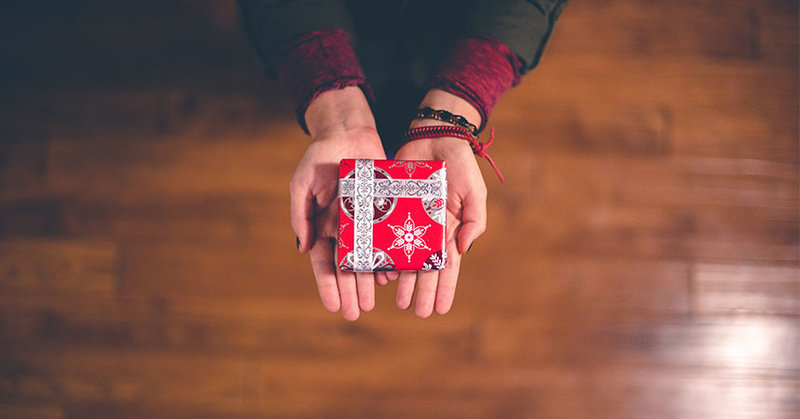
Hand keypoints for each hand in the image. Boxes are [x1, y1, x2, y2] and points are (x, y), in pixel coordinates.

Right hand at [291, 87, 385, 320]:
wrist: (348, 133)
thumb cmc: (320, 157)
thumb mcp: (303, 184)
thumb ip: (301, 215)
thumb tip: (303, 248)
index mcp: (323, 226)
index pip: (325, 263)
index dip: (328, 285)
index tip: (333, 306)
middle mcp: (345, 229)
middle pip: (347, 268)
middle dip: (350, 291)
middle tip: (356, 313)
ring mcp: (365, 222)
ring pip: (367, 258)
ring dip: (368, 281)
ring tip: (372, 302)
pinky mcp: (384, 212)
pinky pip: (387, 239)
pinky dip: (389, 258)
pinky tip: (392, 275)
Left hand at [377, 90, 487, 316]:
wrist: (432, 136)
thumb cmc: (458, 164)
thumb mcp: (474, 191)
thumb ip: (474, 220)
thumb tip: (463, 249)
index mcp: (450, 229)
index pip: (448, 266)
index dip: (445, 288)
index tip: (441, 310)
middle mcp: (428, 230)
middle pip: (425, 268)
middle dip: (422, 291)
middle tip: (417, 312)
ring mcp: (408, 221)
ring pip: (404, 257)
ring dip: (402, 280)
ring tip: (398, 300)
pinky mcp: (390, 209)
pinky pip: (385, 236)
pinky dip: (383, 254)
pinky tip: (380, 272)